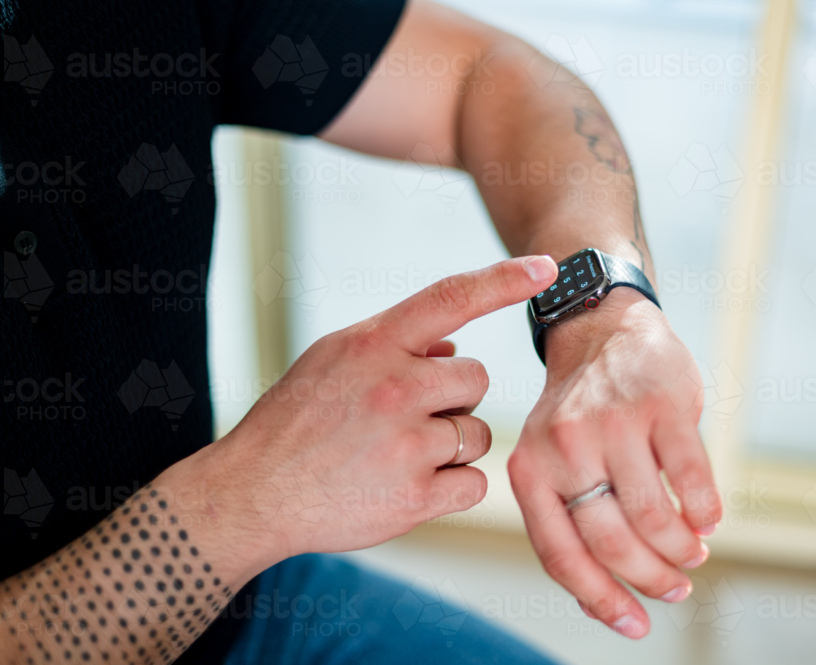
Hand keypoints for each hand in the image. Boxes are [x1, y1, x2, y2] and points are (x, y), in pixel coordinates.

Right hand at [212, 255, 558, 564]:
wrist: (252, 493)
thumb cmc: (295, 421)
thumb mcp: (332, 360)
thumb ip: (394, 345)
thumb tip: (454, 347)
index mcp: (373, 344)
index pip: (452, 298)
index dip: (504, 280)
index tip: (548, 268)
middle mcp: (395, 388)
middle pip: (475, 378)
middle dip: (451, 397)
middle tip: (401, 417)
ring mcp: (407, 445)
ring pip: (478, 434)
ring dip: (451, 445)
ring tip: (395, 454)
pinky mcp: (415, 499)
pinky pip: (474, 483)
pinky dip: (452, 487)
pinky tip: (407, 485)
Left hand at [508, 288, 722, 638]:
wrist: (600, 331)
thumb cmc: (579, 411)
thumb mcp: (551, 459)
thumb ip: (568, 518)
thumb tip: (597, 596)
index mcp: (530, 468)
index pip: (561, 554)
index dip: (600, 599)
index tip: (635, 625)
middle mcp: (564, 446)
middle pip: (611, 542)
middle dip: (651, 578)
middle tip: (675, 589)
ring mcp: (613, 423)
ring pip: (654, 516)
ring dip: (681, 549)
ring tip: (693, 554)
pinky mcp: (660, 404)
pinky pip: (692, 477)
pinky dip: (706, 510)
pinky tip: (708, 519)